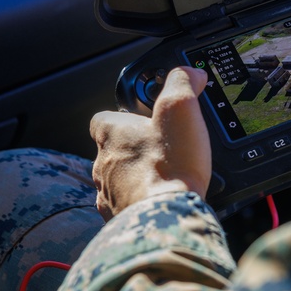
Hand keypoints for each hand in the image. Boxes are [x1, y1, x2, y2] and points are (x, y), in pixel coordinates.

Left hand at [89, 66, 211, 219]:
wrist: (167, 216)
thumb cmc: (170, 164)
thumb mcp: (180, 107)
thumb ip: (182, 82)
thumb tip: (188, 71)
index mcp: (111, 134)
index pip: (103, 118)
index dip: (123, 116)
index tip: (144, 118)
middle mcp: (102, 164)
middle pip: (113, 150)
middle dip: (135, 148)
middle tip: (164, 147)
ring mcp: (108, 194)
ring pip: (118, 179)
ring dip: (137, 175)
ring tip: (165, 174)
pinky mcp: (118, 218)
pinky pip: (126, 204)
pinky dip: (141, 200)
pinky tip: (161, 198)